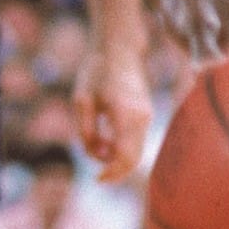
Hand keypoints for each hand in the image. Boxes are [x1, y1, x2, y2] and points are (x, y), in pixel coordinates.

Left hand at [72, 37, 151, 180]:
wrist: (118, 49)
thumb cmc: (95, 71)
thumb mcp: (81, 100)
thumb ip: (86, 130)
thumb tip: (96, 156)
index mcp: (124, 113)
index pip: (124, 156)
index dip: (111, 173)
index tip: (97, 179)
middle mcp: (141, 117)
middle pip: (134, 159)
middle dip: (117, 171)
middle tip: (98, 176)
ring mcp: (147, 115)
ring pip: (138, 151)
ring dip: (119, 159)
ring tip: (98, 149)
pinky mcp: (146, 114)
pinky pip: (138, 140)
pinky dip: (124, 148)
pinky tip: (107, 141)